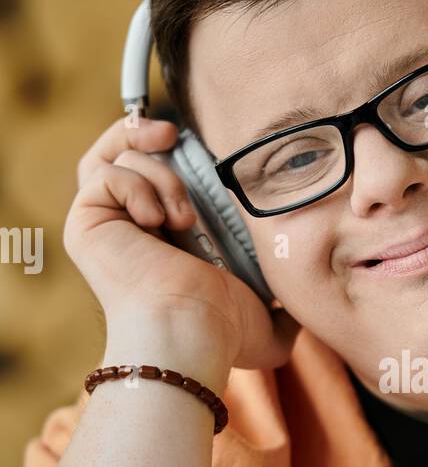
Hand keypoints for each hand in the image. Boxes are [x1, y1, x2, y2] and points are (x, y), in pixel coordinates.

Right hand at [65, 116, 298, 371]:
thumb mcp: (268, 324)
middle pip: (118, 154)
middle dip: (143, 132)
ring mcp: (103, 226)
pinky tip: (157, 220)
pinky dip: (135, 185)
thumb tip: (303, 313)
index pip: (152, 175)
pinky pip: (103, 174)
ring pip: (116, 159)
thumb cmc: (224, 333)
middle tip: (173, 135)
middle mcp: (126, 231)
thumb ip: (284, 311)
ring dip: (158, 175)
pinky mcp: (86, 224)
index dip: (169, 150)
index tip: (193, 141)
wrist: (190, 331)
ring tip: (183, 218)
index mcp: (161, 242)